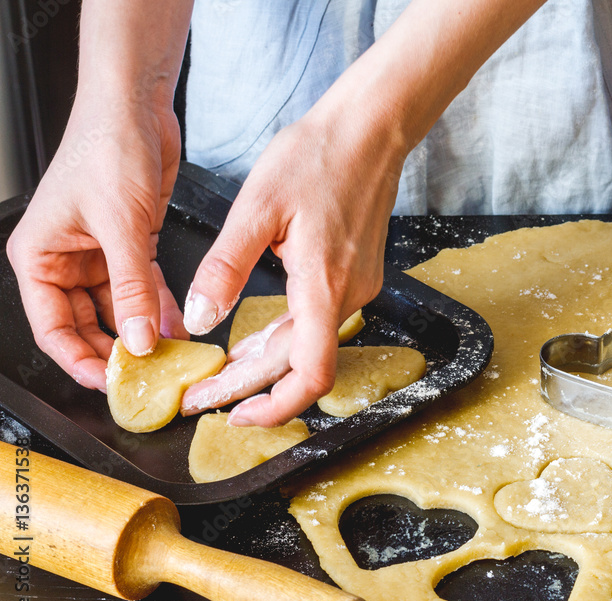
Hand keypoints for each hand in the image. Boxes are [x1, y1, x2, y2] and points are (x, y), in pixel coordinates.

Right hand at [6, 98, 186, 390]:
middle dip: (116, 350)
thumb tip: (137, 339)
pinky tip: (178, 325)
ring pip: (118, 309)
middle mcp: (65, 259)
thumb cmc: (106, 148)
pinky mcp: (131, 243)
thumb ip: (130, 288)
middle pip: (85, 324)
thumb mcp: (121, 227)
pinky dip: (159, 307)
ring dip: (142, 331)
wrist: (135, 105)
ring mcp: (99, 253)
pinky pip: (143, 288)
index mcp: (39, 256)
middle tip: (148, 376)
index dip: (81, 360)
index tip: (111, 382)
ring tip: (170, 356)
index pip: (52, 328)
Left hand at [180, 91, 404, 425]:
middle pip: (300, 366)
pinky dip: (283, 339)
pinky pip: (316, 322)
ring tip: (219, 375)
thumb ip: (225, 267)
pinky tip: (253, 340)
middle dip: (249, 388)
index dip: (276, 407)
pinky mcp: (355, 276)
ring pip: (308, 345)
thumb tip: (200, 318)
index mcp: (323, 285)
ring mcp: (356, 287)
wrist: (370, 130)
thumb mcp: (256, 207)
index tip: (236, 417)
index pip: (310, 374)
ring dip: (265, 365)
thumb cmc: (319, 156)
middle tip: (202, 397)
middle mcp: (347, 295)